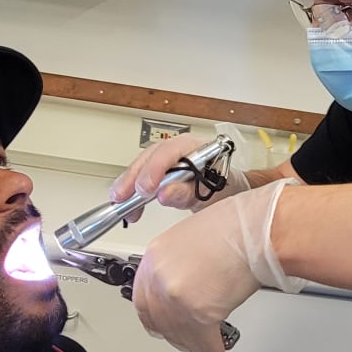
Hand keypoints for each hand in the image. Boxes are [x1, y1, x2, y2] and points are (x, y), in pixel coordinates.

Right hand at [110, 135, 249, 222]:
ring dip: (128, 183)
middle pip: (151, 156)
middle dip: (134, 177)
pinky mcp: (162, 169)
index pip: (170, 151)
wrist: (232, 192)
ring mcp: (170, 157)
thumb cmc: (226, 188)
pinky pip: (143, 174)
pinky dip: (132, 189)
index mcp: (197, 147)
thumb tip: (164, 194)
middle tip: (123, 197)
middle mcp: (181, 148)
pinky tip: (126, 203)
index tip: (146, 189)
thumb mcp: (211, 195)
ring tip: (119, 202)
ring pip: (143, 164)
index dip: (155, 168)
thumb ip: (187, 194)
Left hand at [132, 178, 306, 351]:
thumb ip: (179, 265)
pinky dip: (210, 347)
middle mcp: (160, 276)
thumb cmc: (236, 227)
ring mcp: (177, 296)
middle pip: (158, 320)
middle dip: (174, 333)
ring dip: (193, 342)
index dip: (156, 315)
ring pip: (179, 335)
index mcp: (156, 255)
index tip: (163, 323)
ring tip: (207, 341)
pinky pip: (202, 342)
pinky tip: (216, 346)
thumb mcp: (192, 239)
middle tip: (187, 336)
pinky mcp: (199, 313)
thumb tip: (185, 285)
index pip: (143, 297)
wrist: (258, 230)